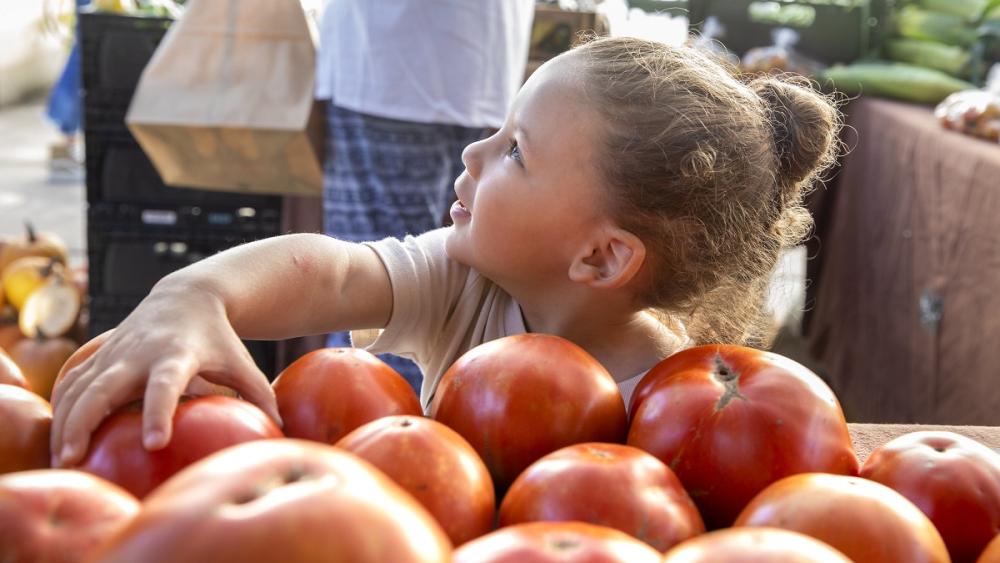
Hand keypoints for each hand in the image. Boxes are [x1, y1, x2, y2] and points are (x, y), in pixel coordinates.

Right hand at [50, 286, 281, 467]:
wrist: (188, 296)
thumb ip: (260, 396)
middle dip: (85, 421)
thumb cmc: (220, 339)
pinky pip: (72, 381)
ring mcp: (115, 352)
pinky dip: (61, 406)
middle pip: (104, 388)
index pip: (164, 385)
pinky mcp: (100, 354)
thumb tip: (281, 432)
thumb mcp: (242, 362)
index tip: (154, 443)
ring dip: (65, 420)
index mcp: (176, 355)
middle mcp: (139, 353)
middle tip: (75, 458)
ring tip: (62, 458)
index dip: (158, 411)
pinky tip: (57, 437)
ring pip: (79, 386)